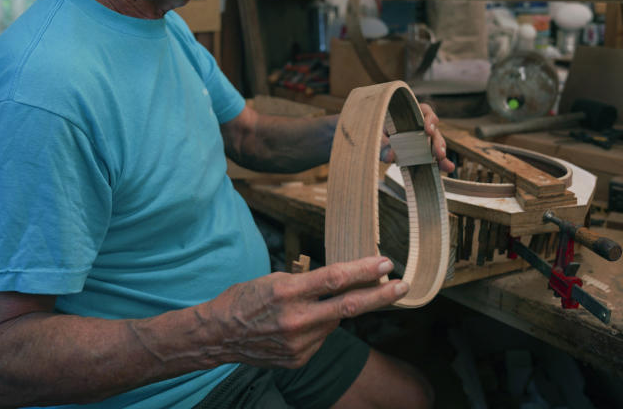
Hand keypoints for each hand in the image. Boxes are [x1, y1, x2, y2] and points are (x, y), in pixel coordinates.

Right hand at [202, 256, 406, 368]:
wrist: (219, 334)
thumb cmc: (245, 299)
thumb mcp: (274, 280)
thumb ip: (308, 283)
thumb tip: (341, 283)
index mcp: (288, 292)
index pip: (336, 278)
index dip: (364, 270)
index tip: (386, 263)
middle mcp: (297, 320)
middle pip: (350, 306)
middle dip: (381, 295)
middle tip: (402, 286)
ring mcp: (300, 344)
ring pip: (334, 322)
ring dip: (336, 310)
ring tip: (312, 306)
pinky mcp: (299, 359)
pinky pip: (321, 338)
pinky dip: (318, 327)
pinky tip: (299, 325)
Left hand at [381, 103, 454, 172]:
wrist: (373, 140)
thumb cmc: (377, 132)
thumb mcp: (376, 136)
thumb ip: (382, 145)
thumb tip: (390, 157)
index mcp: (410, 114)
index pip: (425, 111)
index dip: (429, 120)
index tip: (428, 131)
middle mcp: (419, 125)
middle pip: (434, 131)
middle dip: (437, 142)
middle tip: (438, 153)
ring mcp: (423, 139)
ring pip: (436, 143)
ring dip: (440, 153)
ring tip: (444, 164)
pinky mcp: (423, 151)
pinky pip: (434, 156)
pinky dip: (441, 163)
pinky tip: (448, 168)